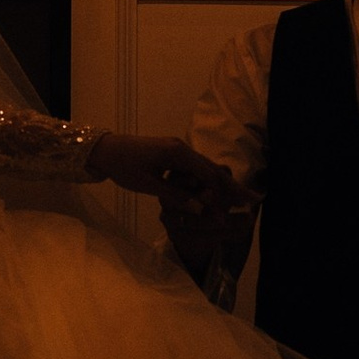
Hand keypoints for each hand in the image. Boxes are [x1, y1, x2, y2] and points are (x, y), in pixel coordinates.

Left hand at [88, 134, 253, 275]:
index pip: (209, 173)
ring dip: (221, 184)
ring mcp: (178, 150)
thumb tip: (201, 210)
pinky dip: (207, 180)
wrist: (105, 149)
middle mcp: (182, 148)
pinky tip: (216, 191)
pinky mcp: (172, 154)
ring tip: (239, 198)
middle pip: (212, 169)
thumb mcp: (148, 185)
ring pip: (205, 168)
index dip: (227, 191)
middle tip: (253, 200)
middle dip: (232, 186)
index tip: (243, 203)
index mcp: (177, 153)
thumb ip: (176, 196)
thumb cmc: (123, 166)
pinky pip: (194, 168)